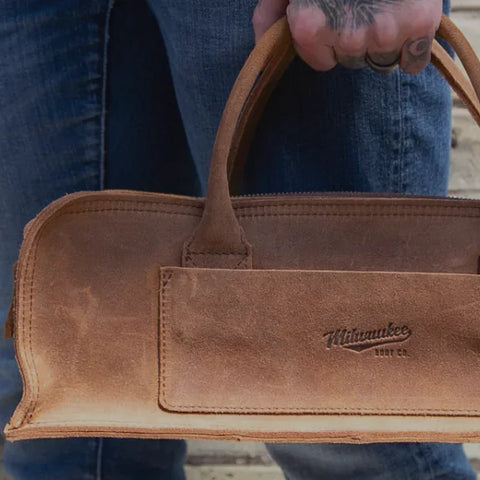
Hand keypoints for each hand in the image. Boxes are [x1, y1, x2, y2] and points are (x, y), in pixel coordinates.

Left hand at [252, 0, 442, 72]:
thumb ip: (269, 13)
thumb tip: (259, 46)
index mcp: (309, 27)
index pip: (322, 63)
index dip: (331, 41)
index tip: (339, 16)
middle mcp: (345, 37)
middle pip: (352, 60)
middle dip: (356, 38)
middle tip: (363, 3)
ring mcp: (384, 32)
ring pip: (381, 60)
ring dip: (384, 40)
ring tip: (384, 5)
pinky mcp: (419, 24)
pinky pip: (413, 62)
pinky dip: (412, 48)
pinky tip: (408, 21)